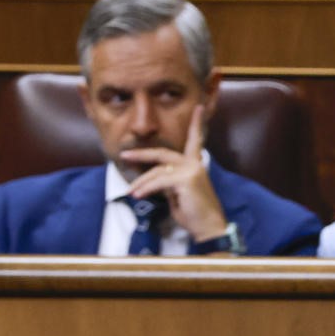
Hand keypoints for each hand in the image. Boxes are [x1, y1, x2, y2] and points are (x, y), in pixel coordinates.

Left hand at [121, 105, 228, 243]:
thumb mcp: (178, 193)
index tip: (199, 108)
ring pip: (157, 171)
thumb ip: (168, 181)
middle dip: (141, 154)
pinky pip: (159, 181)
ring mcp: (191, 170)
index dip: (197, 124)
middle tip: (125, 156)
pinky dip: (146, 188)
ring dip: (141, 182)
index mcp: (196, 165)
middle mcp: (195, 164)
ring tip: (132, 192)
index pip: (195, 141)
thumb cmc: (194, 214)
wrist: (209, 228)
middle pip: (162, 153)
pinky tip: (139, 196)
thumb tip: (152, 178)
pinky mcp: (186, 180)